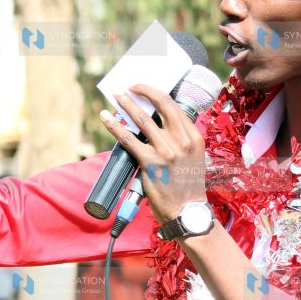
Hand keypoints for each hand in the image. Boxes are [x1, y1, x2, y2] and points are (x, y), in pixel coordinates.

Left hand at [99, 84, 208, 224]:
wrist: (186, 212)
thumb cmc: (187, 186)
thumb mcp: (192, 157)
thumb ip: (180, 140)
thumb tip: (157, 125)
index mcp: (194, 137)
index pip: (174, 106)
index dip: (156, 94)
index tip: (143, 89)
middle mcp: (182, 140)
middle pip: (161, 104)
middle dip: (142, 91)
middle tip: (129, 87)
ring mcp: (166, 151)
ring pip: (142, 119)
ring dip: (126, 105)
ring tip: (116, 96)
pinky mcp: (150, 162)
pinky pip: (129, 139)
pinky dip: (115, 126)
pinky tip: (106, 119)